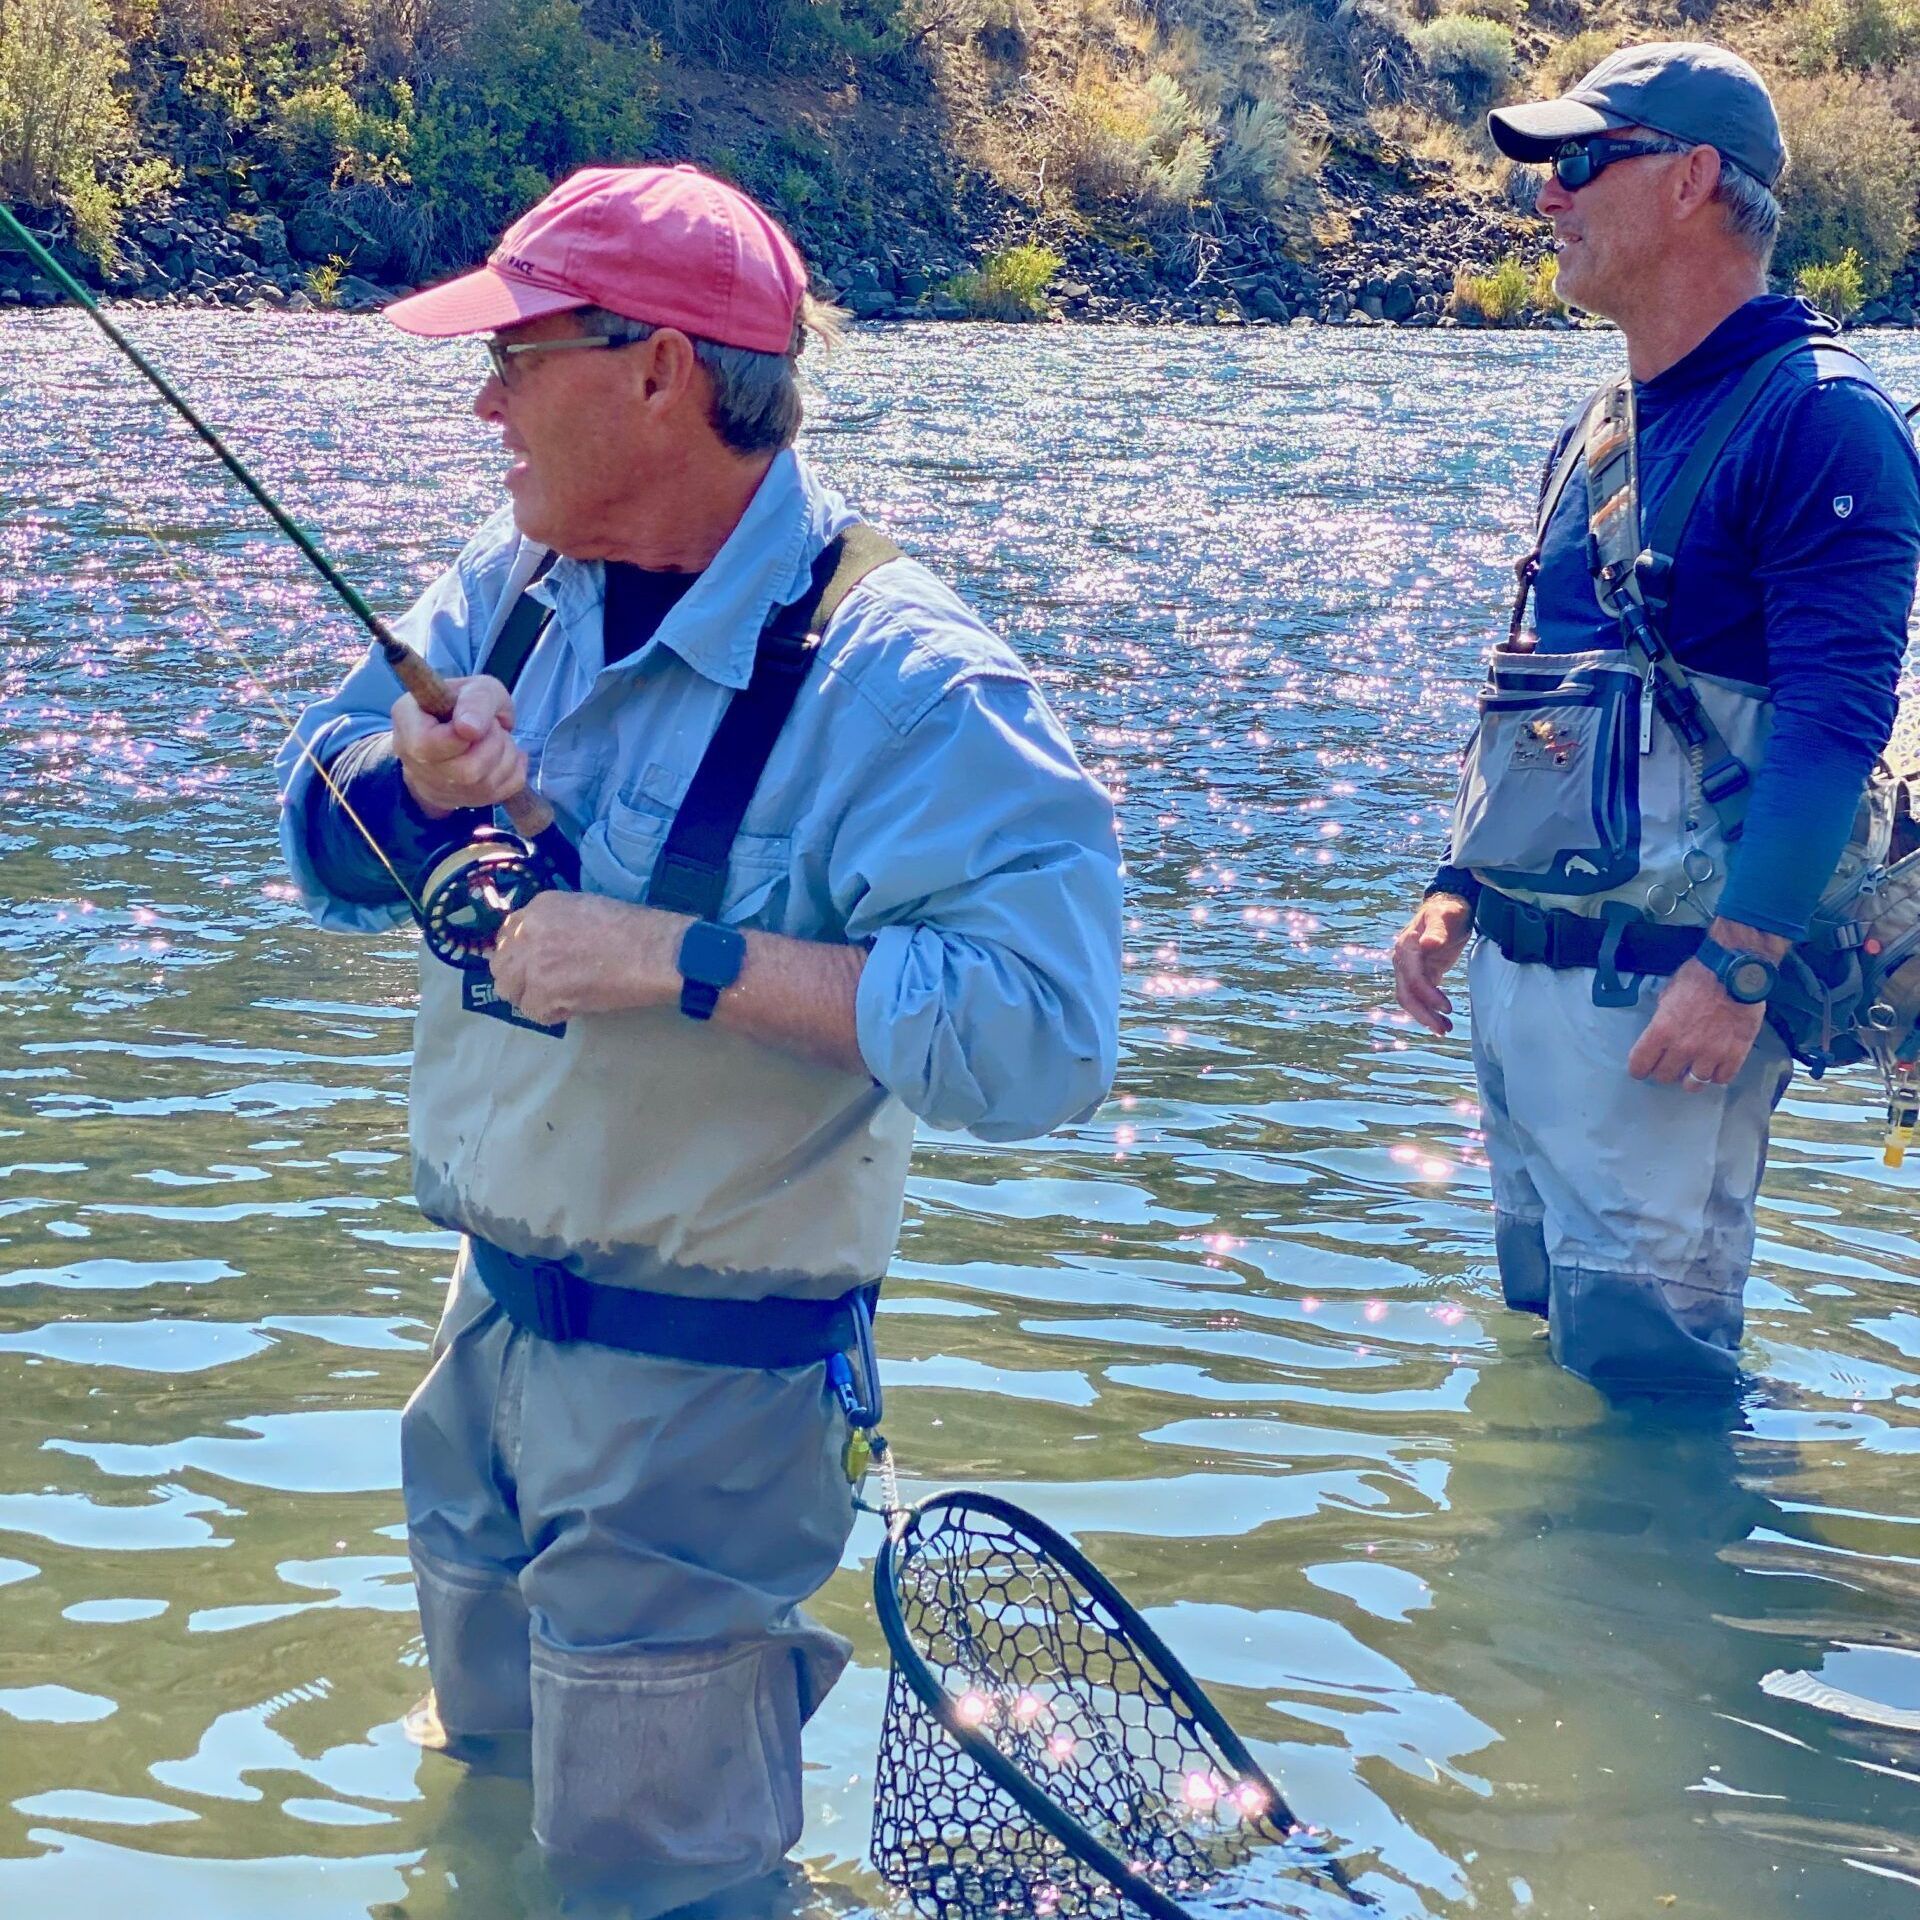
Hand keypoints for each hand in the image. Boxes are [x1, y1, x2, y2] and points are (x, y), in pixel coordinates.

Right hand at [392, 675, 526, 817]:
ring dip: (506, 756)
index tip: (474, 723)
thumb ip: (476, 700)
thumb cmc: (464, 704)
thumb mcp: (474, 687)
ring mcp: (436, 787)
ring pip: (485, 784)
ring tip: (499, 738)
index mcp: (407, 722)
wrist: (460, 728)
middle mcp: (414, 760)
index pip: (428, 745)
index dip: (462, 736)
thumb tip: (470, 728)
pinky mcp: (460, 801)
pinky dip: (514, 771)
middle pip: (466, 771)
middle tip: (493, 727)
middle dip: (494, 744)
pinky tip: (505, 756)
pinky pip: (501, 793)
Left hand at [488, 890, 685, 1026]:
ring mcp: (532, 963)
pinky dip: (553, 1014)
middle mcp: (527, 932)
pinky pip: (533, 1012)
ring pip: (510, 991)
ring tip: (560, 997)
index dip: (521, 955)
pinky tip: (575, 1005)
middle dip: (520, 978)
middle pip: (501, 965)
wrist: (653, 951)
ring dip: (532, 998)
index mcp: (539, 907)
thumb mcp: (586, 908)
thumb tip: (545, 947)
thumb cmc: (634, 929)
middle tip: (546, 987)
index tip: (536, 965)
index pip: (507, 935)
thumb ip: (555, 924)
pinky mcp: (543, 992)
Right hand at [1391, 893, 1474, 1035]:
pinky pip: (1420, 997)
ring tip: (1445, 1030)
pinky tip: (1442, 1021)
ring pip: (1411, 998)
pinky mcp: (1421, 974)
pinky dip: (1429, 1010)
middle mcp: (1403, 960)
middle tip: (1443, 1029)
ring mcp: (1410, 968)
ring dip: (1425, 1016)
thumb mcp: (1445, 916)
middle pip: (1407, 993)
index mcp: (1406, 946)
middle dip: (1423, 1013)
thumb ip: (1436, 931)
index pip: (1413, 977)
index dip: (1428, 994)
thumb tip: (1427, 944)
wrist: (1450, 905)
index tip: (1446, 1007)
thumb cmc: (1448, 909)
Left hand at [1627, 958, 1765, 1088]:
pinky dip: (1716, 1075)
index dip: (1639, 1068)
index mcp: (1661, 1030)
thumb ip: (1663, 1017)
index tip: (1642, 1067)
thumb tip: (1662, 1029)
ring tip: (1693, 1068)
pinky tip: (1715, 1066)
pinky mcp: (1735, 1055)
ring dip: (1690, 1078)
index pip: (1639, 1065)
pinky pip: (1722, 1079)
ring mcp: (1710, 1054)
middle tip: (1670, 1064)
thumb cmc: (1699, 976)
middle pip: (1664, 1077)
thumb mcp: (1668, 993)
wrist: (1736, 972)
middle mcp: (1683, 1047)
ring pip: (1693, 1084)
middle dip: (1664, 1071)